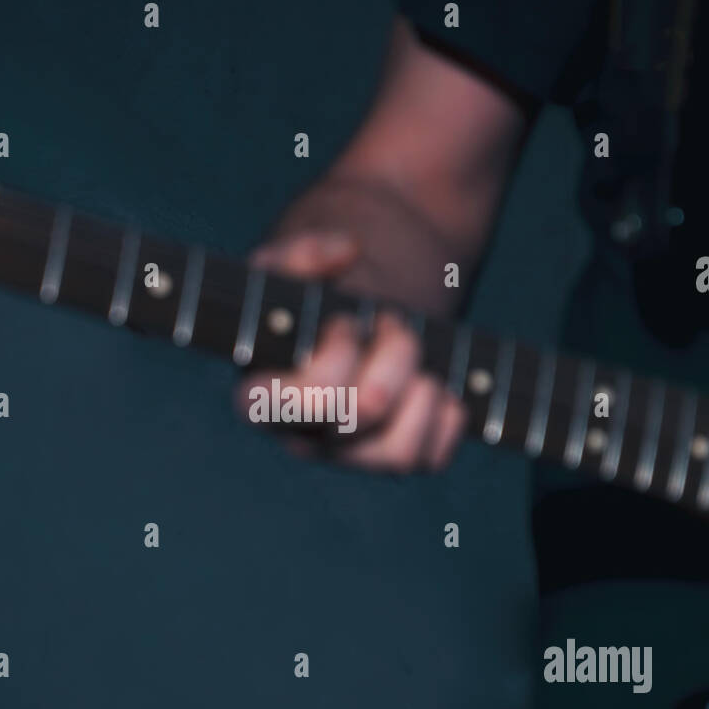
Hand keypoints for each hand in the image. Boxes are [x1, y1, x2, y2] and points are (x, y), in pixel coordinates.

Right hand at [238, 230, 467, 472]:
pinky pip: (431, 459)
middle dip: (391, 354)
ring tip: (415, 352)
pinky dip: (446, 413)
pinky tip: (433, 378)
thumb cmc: (323, 279)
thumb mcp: (295, 256)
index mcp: (261, 392)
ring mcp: (350, 455)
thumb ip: (299, 249)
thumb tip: (343, 253)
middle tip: (392, 321)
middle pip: (359, 416)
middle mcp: (302, 435)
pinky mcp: (395, 457)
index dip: (328, 361)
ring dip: (421, 387)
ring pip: (398, 455)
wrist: (369, 290)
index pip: (282, 406)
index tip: (344, 321)